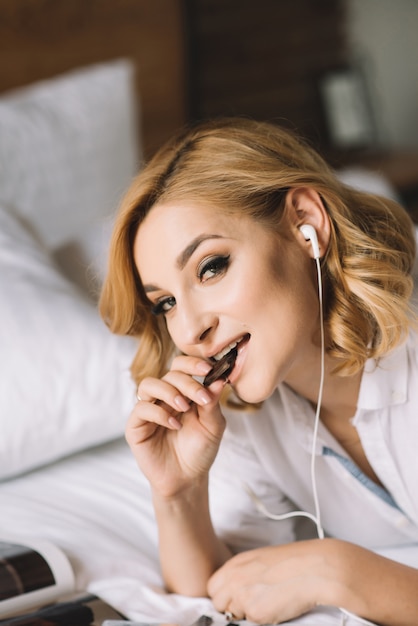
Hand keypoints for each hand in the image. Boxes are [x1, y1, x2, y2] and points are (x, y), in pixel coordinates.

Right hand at [126, 354, 226, 497]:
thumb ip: (213, 402)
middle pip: (169, 374)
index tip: (209, 369)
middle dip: (187, 383)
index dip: (193, 363)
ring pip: (149, 384)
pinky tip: (174, 425)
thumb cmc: (200, 450)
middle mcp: (163, 397)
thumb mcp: (213, 425)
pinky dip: (159, 413)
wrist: (188, 479)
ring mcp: (148, 410)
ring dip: (169, 392)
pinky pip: (141, 409)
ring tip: (184, 408)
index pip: (181, 366)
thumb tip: (218, 380)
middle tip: (201, 398)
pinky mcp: (136, 426)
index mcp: (181, 391)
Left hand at [208, 541, 327, 623]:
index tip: (235, 597)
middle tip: (251, 602)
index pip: (213, 587)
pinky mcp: (255, 613)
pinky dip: (262, 619)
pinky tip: (276, 607)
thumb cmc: (293, 562)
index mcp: (236, 564)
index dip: (224, 594)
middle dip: (230, 606)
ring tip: (268, 601)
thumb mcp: (260, 560)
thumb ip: (243, 573)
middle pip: (218, 603)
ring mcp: (243, 597)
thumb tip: (236, 588)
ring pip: (234, 615)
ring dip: (246, 613)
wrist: (313, 569)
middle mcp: (234, 579)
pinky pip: (252, 623)